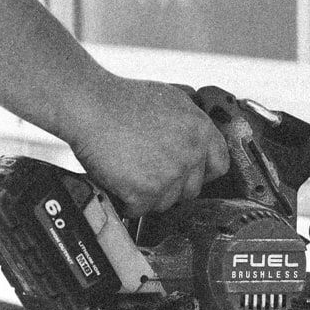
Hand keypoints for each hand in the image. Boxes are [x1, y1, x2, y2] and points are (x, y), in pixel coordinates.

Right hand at [69, 76, 229, 214]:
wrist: (90, 106)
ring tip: (130, 173)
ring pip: (165, 203)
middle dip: (171, 186)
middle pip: (191, 189)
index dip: (202, 172)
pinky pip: (140, 210)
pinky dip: (127, 202)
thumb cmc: (121, 100)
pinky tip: (119, 182)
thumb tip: (196, 141)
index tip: (189, 173)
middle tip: (149, 172)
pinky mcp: (146, 191)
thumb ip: (189, 124)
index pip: (219, 165)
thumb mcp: (170, 100)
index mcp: (200, 130)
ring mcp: (169, 175)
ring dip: (148, 195)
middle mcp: (190, 153)